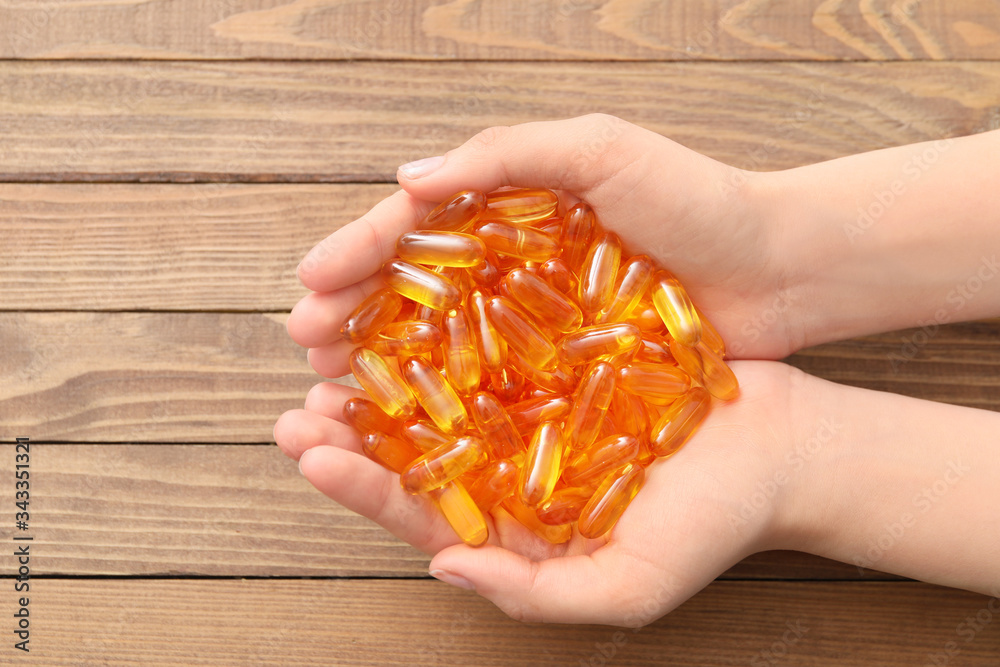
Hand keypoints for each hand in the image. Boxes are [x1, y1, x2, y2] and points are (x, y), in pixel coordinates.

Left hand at [275, 361, 808, 624]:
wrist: (783, 451)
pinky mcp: (563, 363)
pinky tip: (417, 304)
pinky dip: (454, 329)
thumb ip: (536, 595)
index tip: (312, 449)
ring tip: (334, 351)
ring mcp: (536, 413)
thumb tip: (444, 567)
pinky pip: (496, 345)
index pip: (422, 514)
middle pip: (418, 454)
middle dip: (353, 430)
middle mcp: (515, 471)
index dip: (363, 486)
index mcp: (517, 529)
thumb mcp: (629, 586)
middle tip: (300, 402)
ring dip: (388, 376)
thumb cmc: (715, 525)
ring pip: (445, 396)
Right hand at [286, 114, 796, 375]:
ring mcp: (538, 320)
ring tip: (335, 390)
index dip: (358, 253)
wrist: (780, 269)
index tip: (310, 284)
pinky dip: (448, 401)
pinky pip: (495, 385)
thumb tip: (408, 181)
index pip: (414, 229)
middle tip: (306, 347)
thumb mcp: (604, 150)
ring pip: (442, 342)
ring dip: (383, 364)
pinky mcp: (567, 368)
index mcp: (510, 206)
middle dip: (353, 315)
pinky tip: (409, 423)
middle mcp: (512, 264)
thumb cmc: (699, 201)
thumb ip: (509, 154)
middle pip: (413, 290)